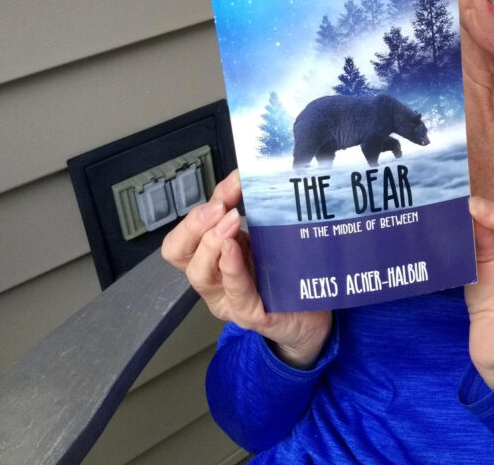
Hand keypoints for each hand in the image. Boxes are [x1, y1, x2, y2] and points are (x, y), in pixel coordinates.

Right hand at [161, 170, 331, 367]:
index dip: (197, 211)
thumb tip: (243, 177)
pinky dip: (232, 269)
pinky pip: (236, 294)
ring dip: (212, 242)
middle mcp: (212, 281)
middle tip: (220, 207)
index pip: (181, 238)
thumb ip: (249, 211)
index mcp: (211, 259)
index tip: (228, 188)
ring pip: (200, 273)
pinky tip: (234, 251)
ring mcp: (228, 301)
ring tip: (230, 221)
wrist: (314, 313)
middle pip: (179, 253)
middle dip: (195, 224)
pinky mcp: (252, 316)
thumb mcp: (263, 237)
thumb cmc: (285, 274)